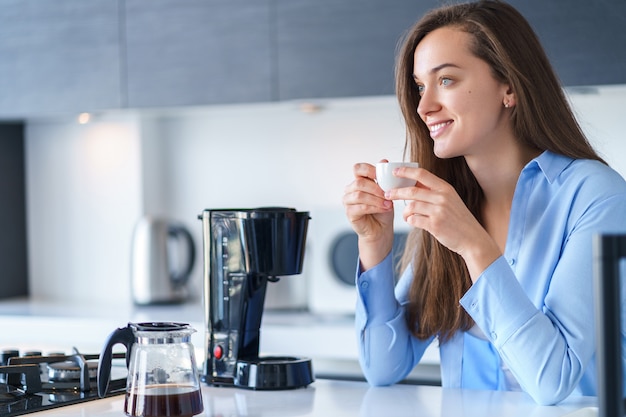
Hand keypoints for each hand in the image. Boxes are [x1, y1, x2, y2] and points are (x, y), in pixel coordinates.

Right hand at [343, 161, 394, 269]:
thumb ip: (384, 178)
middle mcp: (351, 189)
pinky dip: (374, 207)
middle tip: (388, 194)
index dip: (369, 170)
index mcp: (359, 181)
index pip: (358, 168)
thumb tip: (384, 161)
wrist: (381, 229)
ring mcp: (348, 201)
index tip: (381, 175)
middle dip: (375, 188)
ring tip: (388, 204)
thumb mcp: (387, 192)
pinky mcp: (349, 213)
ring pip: (359, 195)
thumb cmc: (383, 210)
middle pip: (359, 182)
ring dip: (376, 199)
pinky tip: (384, 209)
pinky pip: (360, 207)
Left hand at [385, 166, 500, 280]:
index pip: (422, 174)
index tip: (394, 171)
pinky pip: (414, 220)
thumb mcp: (450, 200)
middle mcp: (442, 197)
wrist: (472, 239)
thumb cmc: (458, 219)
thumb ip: (433, 191)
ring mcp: (439, 211)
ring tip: (406, 215)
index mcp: (445, 188)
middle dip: (396, 192)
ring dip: (404, 211)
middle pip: (412, 191)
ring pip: (411, 206)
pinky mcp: (435, 225)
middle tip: (387, 194)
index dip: (406, 171)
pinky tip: (413, 222)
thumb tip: (412, 183)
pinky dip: (410, 220)